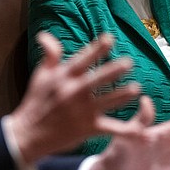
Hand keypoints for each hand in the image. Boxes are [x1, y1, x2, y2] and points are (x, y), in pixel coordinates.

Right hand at [7, 32, 141, 162]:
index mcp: (63, 77)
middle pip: (95, 80)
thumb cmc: (35, 101)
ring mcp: (81, 111)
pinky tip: (141, 131)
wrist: (28, 134)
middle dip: (112, 71)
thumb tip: (44, 35)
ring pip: (106, 102)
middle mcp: (72, 93)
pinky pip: (110, 129)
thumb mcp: (40, 75)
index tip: (110, 38)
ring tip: (136, 89)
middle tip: (128, 62)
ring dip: (121, 96)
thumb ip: (50, 54)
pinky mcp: (88, 128)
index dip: (96, 49)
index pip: (82, 60)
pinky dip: (126, 131)